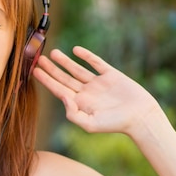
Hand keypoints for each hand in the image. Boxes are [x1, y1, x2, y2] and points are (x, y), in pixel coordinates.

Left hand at [33, 46, 161, 135]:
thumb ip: (73, 113)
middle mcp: (86, 92)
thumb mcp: (90, 124)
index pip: (58, 89)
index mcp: (79, 104)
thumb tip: (62, 97)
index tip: (34, 71)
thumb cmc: (115, 124)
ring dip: (65, 61)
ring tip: (53, 53)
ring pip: (77, 69)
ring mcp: (98, 83)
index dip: (46, 80)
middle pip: (64, 78)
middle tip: (38, 59)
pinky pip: (96, 63)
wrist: (140, 117)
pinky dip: (86, 56)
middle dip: (51, 69)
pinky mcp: (111, 75)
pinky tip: (76, 50)